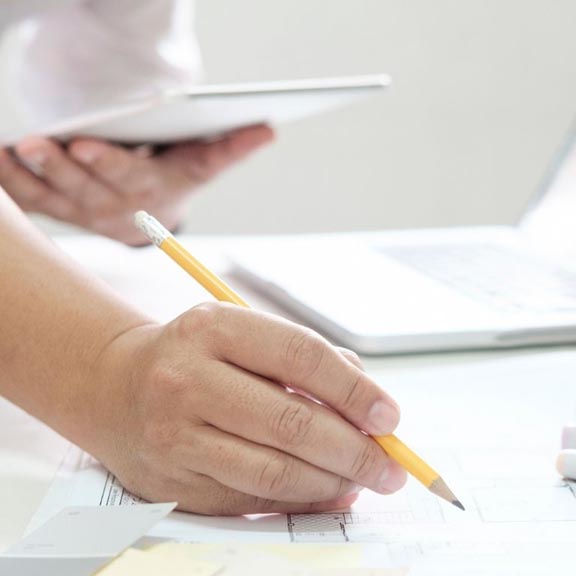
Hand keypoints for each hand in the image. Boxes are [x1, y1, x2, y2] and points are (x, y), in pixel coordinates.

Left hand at [0, 125, 273, 244]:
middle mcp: (114, 206)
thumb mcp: (205, 165)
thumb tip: (269, 129)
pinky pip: (31, 200)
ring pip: (52, 196)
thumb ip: (232, 147)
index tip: (84, 145)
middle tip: (35, 143)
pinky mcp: (60, 208)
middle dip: (58, 166)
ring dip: (28, 175)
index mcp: (149, 192)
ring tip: (8, 148)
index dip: (106, 163)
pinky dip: (11, 182)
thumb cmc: (176, 180)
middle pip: (83, 187)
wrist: (150, 220)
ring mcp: (83, 211)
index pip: (127, 177)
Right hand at [82, 303, 405, 514]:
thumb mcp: (244, 332)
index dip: (354, 390)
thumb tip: (368, 406)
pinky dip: (300, 500)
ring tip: (364, 480)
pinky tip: (326, 490)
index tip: (389, 416)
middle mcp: (186, 379)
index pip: (301, 356)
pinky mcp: (173, 480)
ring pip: (274, 471)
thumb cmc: (198, 356)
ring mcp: (175, 434)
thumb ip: (308, 360)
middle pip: (292, 422)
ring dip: (332, 481)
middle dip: (355, 449)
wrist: (118, 386)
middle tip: (391, 465)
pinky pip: (251, 499)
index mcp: (213, 328)